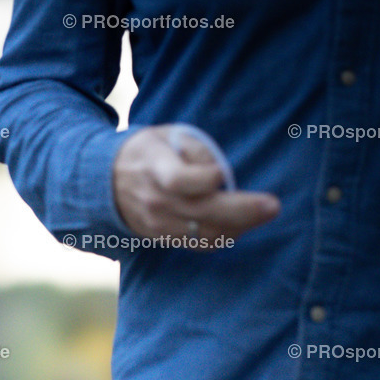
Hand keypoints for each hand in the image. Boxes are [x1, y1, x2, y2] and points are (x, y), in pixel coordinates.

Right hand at [113, 126, 279, 247]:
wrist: (106, 182)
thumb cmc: (148, 152)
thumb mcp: (167, 135)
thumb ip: (196, 148)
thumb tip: (219, 173)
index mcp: (154, 169)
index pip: (179, 180)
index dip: (204, 179)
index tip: (222, 174)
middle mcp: (155, 201)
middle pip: (201, 213)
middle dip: (242, 211)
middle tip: (273, 205)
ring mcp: (158, 224)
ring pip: (204, 234)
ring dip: (239, 227)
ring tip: (262, 212)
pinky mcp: (163, 238)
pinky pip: (198, 243)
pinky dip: (223, 236)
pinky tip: (240, 224)